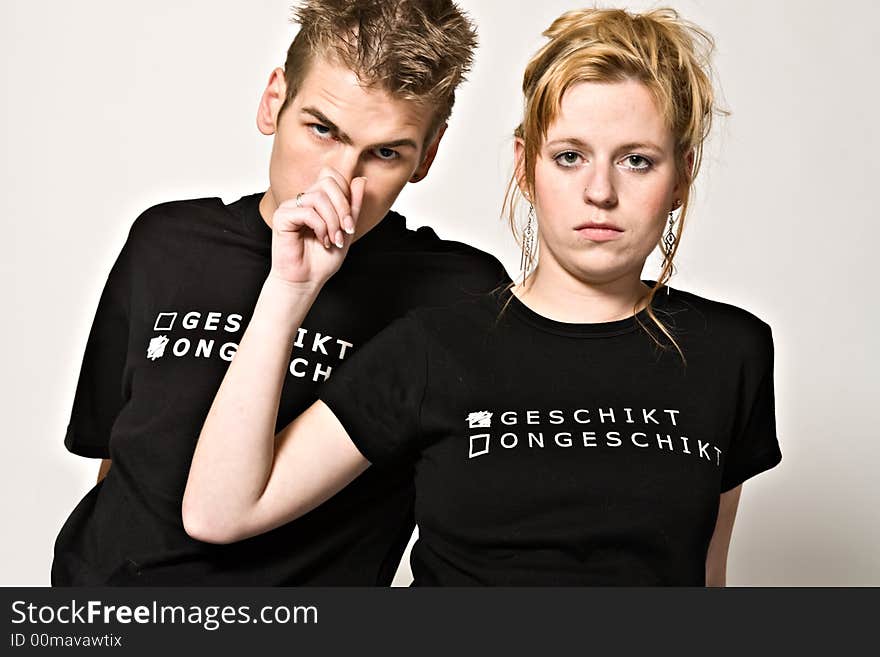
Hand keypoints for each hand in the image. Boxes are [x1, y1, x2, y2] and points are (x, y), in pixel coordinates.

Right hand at [268, 167, 366, 288]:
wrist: (306, 280)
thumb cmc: (323, 259)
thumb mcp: (346, 229)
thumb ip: (353, 205)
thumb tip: (361, 179)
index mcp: (316, 200)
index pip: (332, 177)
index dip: (346, 194)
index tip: (350, 221)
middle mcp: (302, 200)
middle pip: (327, 182)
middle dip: (343, 206)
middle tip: (347, 230)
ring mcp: (290, 206)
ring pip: (319, 197)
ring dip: (333, 221)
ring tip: (334, 239)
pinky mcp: (281, 217)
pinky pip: (307, 212)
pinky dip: (320, 227)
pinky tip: (322, 241)